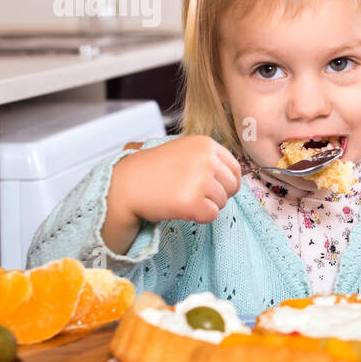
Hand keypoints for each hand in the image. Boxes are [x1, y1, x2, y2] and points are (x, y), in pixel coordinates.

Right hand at [110, 135, 241, 224]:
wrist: (125, 185)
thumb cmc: (153, 171)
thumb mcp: (185, 152)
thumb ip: (210, 160)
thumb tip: (234, 178)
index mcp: (206, 144)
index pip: (235, 169)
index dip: (226, 183)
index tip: (211, 187)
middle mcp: (206, 159)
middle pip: (232, 187)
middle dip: (216, 195)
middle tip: (191, 193)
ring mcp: (200, 180)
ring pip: (222, 202)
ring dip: (204, 205)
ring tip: (181, 197)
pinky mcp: (192, 201)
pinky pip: (211, 215)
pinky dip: (198, 217)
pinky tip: (180, 207)